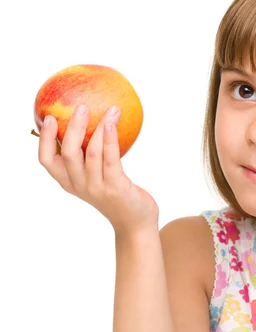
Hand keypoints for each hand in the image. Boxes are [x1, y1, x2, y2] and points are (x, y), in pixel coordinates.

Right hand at [38, 104, 158, 235]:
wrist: (136, 224)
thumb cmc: (117, 196)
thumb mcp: (98, 179)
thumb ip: (91, 160)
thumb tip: (96, 125)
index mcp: (69, 182)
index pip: (47, 161)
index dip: (44, 139)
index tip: (48, 118)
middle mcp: (80, 185)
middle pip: (68, 152)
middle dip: (72, 127)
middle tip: (81, 107)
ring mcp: (97, 188)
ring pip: (91, 152)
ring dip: (100, 128)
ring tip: (111, 110)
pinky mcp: (115, 188)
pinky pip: (110, 159)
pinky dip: (109, 140)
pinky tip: (112, 125)